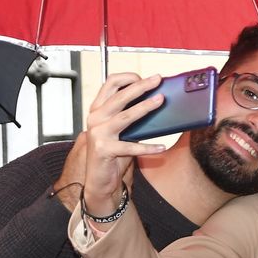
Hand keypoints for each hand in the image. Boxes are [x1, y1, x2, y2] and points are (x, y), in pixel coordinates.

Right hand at [79, 73, 172, 216]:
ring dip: (145, 107)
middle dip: (141, 86)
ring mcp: (98, 134)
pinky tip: (161, 147)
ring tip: (160, 100)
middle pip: (120, 96)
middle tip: (158, 80)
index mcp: (98, 109)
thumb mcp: (120, 130)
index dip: (128, 77)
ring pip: (125, 116)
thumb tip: (155, 101)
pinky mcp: (105, 150)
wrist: (99, 179)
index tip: (145, 78)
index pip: (110, 83)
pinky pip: (131, 147)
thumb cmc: (113, 153)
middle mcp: (95, 119)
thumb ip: (130, 115)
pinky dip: (148, 147)